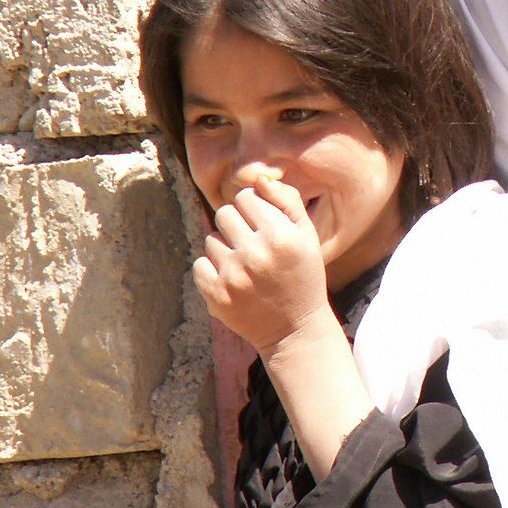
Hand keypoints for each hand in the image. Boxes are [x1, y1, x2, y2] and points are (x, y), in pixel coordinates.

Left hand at [193, 169, 339, 360]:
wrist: (295, 329)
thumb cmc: (302, 275)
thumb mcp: (307, 236)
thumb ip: (287, 200)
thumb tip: (259, 178)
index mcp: (281, 236)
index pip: (246, 197)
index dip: (253, 207)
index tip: (263, 224)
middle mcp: (256, 254)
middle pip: (224, 213)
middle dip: (236, 224)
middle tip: (252, 243)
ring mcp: (233, 276)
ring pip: (211, 239)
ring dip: (226, 248)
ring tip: (246, 265)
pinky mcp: (216, 295)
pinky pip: (200, 264)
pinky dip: (213, 269)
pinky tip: (233, 280)